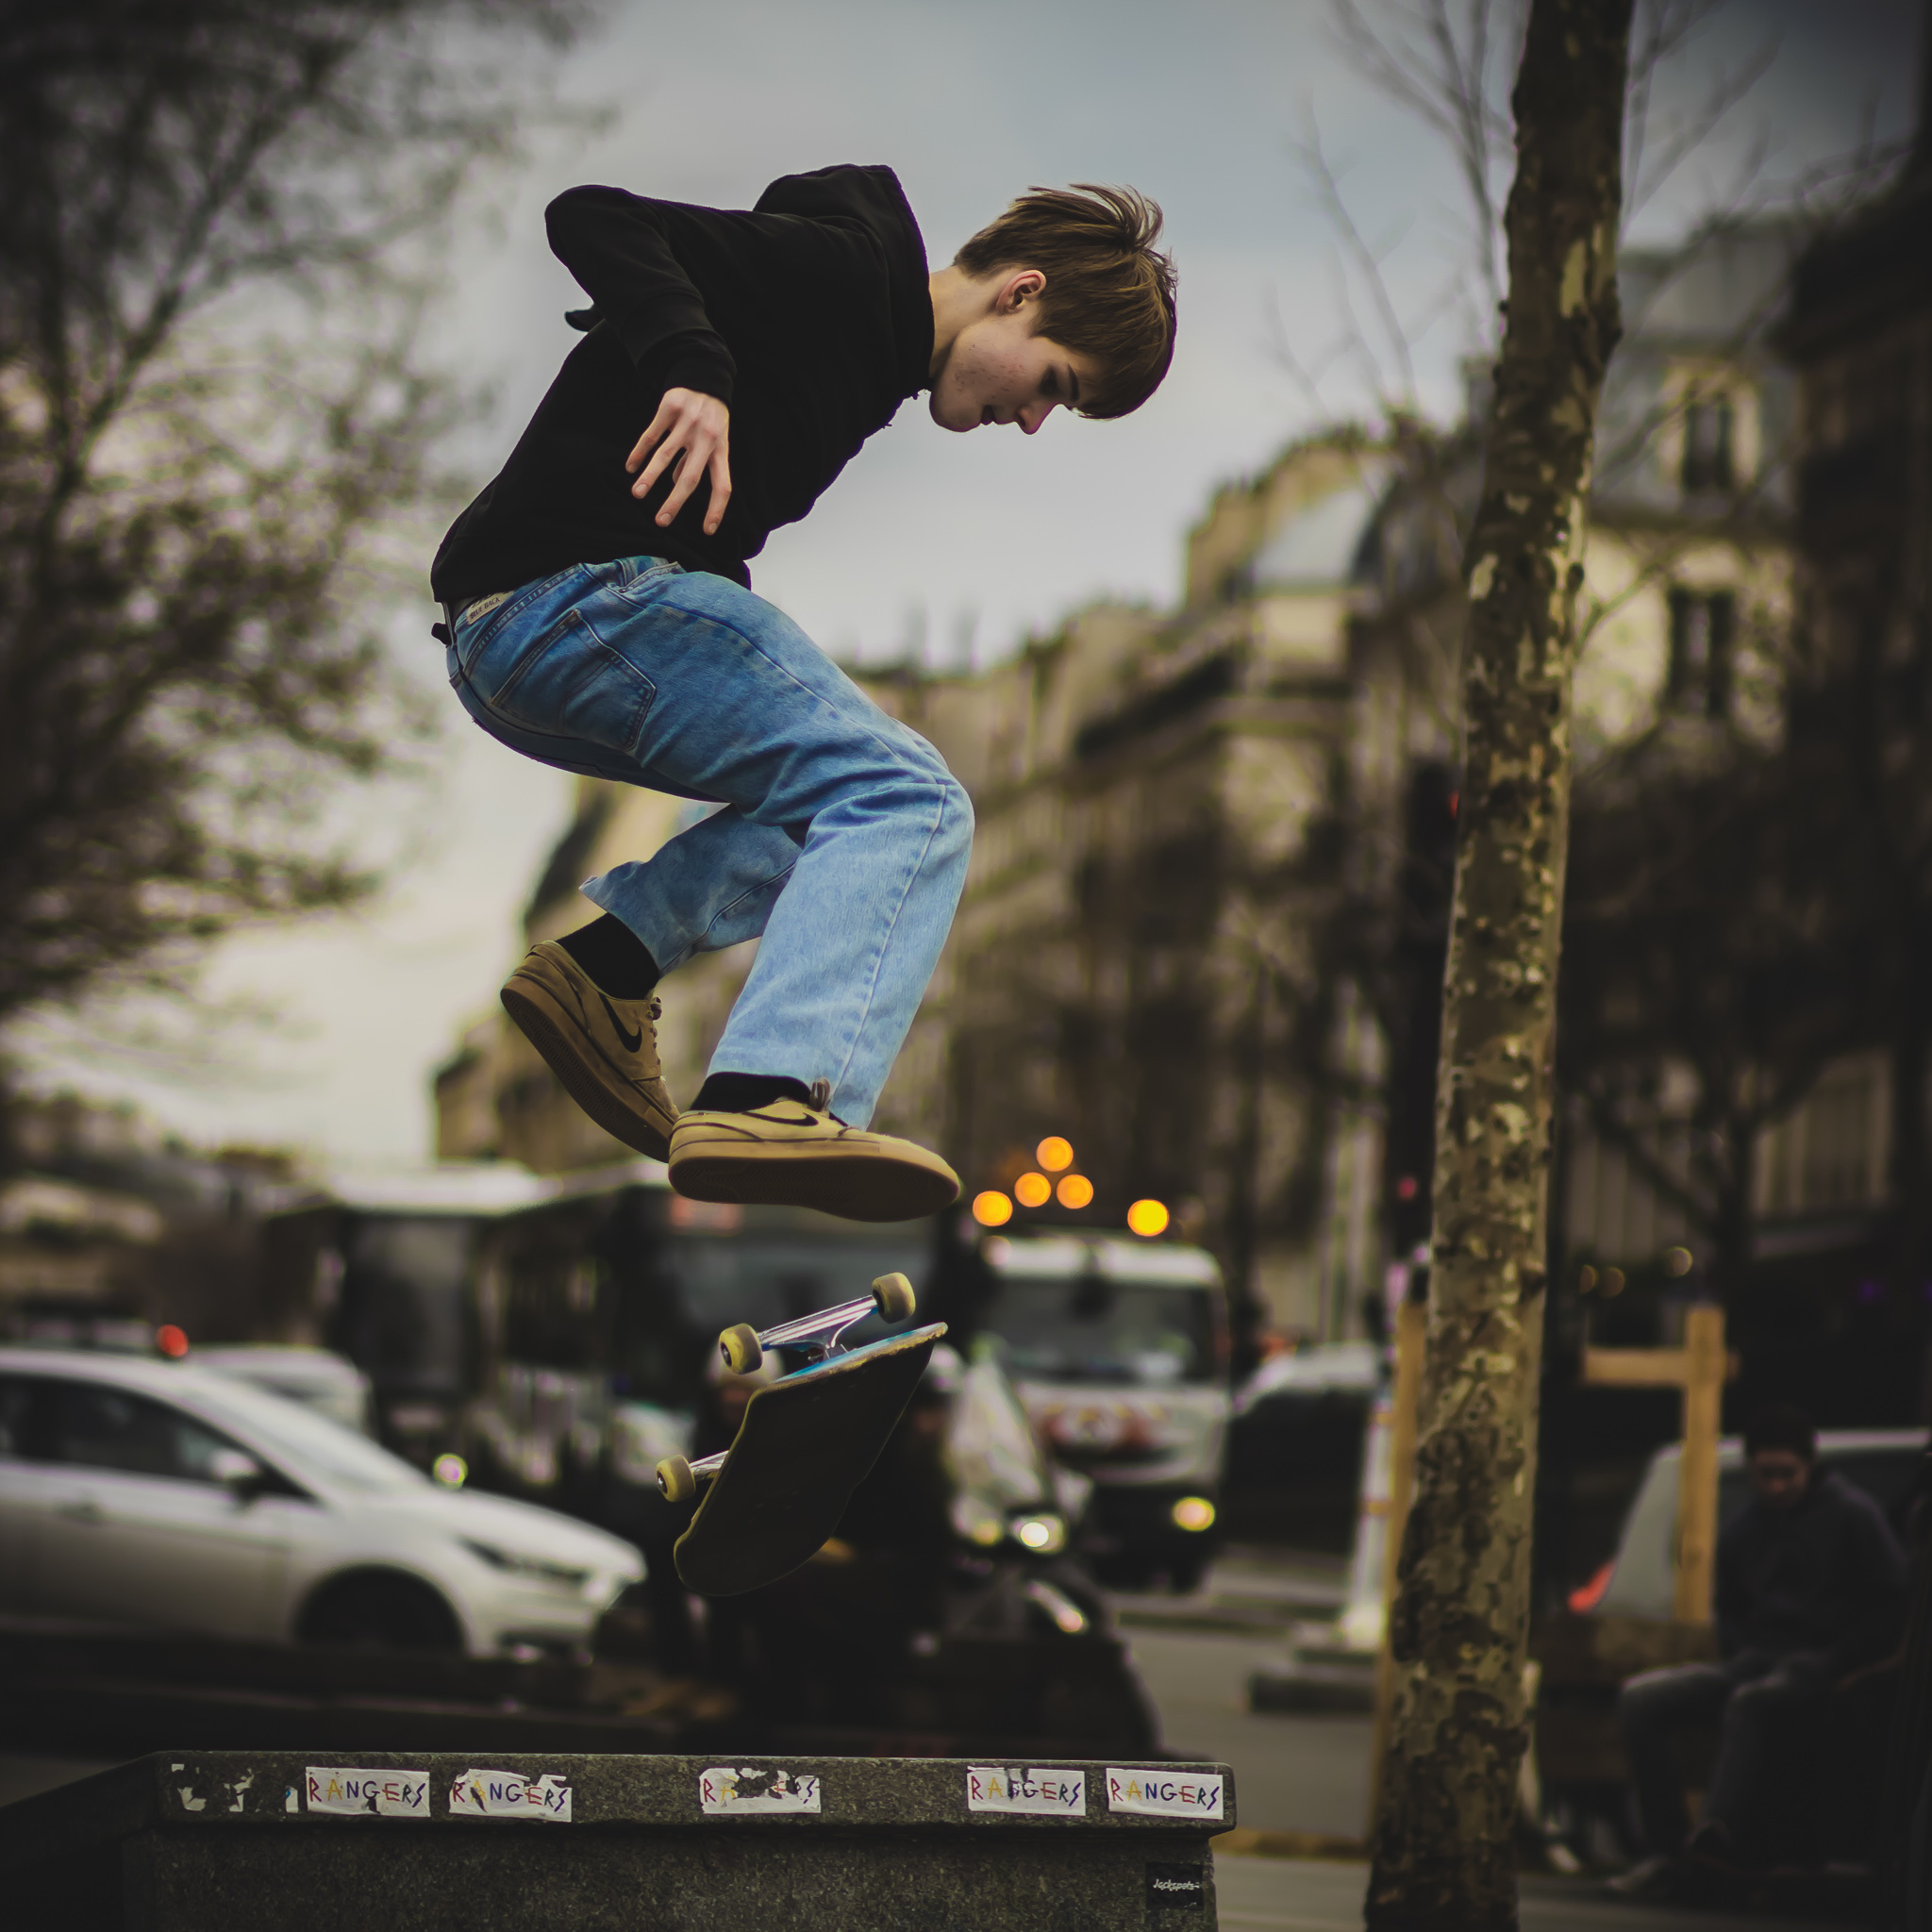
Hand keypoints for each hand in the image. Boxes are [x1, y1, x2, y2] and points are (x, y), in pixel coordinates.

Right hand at [627, 388, 731, 534]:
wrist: (704, 376)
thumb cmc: (710, 417)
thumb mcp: (713, 440)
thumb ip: (697, 462)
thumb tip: (676, 484)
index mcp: (721, 450)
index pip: (723, 485)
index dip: (716, 508)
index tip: (707, 530)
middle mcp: (707, 438)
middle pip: (691, 477)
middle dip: (675, 501)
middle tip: (661, 521)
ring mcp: (688, 423)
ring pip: (666, 455)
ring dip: (650, 477)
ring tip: (638, 494)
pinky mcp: (670, 408)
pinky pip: (652, 434)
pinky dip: (640, 452)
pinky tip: (630, 467)